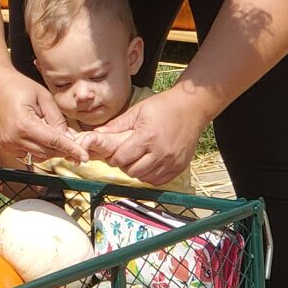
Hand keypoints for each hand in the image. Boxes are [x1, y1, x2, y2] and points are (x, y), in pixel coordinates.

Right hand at [0, 70, 82, 163]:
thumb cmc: (17, 85)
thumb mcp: (42, 96)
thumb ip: (56, 118)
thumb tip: (70, 137)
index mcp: (24, 125)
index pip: (54, 141)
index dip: (71, 149)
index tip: (84, 156)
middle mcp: (13, 138)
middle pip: (47, 152)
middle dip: (63, 150)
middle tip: (76, 146)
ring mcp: (6, 143)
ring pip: (37, 155)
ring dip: (50, 150)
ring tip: (57, 138)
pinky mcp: (2, 145)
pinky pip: (25, 154)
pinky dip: (36, 149)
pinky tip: (40, 138)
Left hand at [77, 88, 208, 186]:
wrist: (192, 107)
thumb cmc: (164, 106)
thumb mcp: (137, 111)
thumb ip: (117, 125)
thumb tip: (96, 134)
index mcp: (147, 137)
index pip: (122, 158)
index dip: (114, 158)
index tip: (114, 153)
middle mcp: (160, 152)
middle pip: (132, 171)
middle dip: (124, 165)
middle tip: (125, 156)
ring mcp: (172, 161)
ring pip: (145, 178)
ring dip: (138, 171)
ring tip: (138, 159)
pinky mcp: (180, 166)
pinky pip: (160, 181)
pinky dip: (151, 175)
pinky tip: (149, 164)